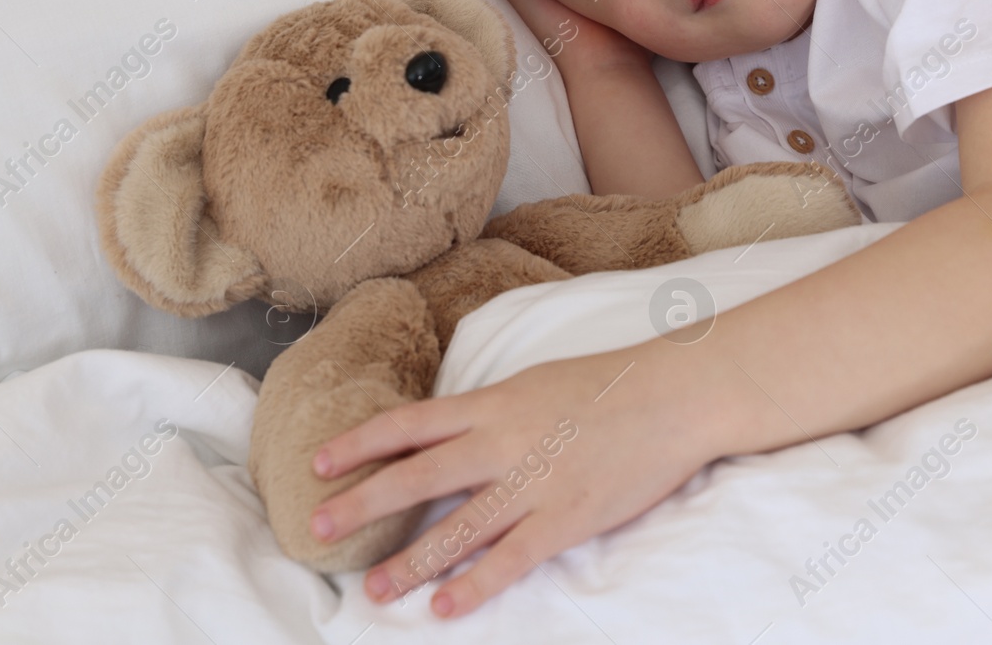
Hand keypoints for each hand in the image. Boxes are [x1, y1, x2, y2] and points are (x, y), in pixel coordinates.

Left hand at [306, 338, 721, 618]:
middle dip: (363, 503)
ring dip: (410, 560)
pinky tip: (443, 609)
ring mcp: (535, 482)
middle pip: (417, 476)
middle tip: (316, 528)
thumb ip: (490, 410)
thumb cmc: (608, 383)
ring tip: (373, 588)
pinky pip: (511, 558)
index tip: (318, 462)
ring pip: (457, 526)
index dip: (360, 443)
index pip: (410, 423)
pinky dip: (474, 586)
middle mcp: (503, 441)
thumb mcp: (534, 382)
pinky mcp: (568, 517)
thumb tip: (446, 431)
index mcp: (492, 403)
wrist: (675, 393)